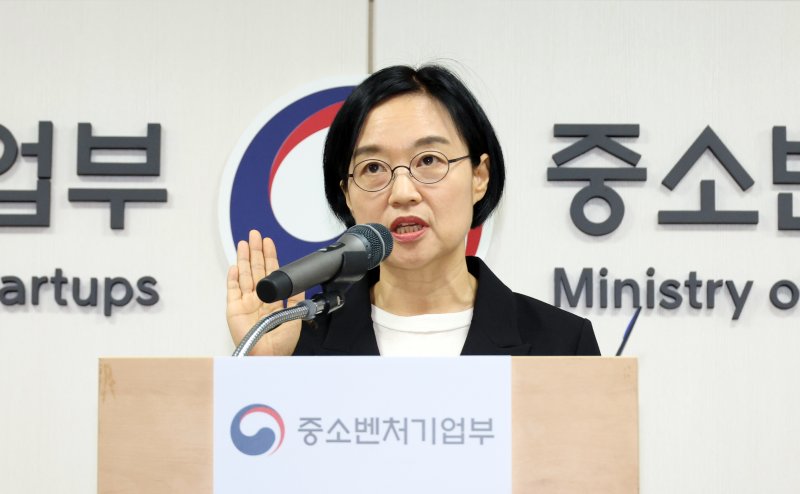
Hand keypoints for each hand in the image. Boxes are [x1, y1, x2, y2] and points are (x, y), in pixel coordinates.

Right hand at [226, 230, 304, 354]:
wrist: (269, 356)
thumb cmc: (281, 344)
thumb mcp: (295, 316)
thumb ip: (295, 298)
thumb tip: (299, 282)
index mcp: (272, 300)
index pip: (270, 273)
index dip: (269, 257)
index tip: (268, 243)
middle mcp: (258, 299)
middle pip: (256, 269)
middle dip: (256, 251)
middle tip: (255, 235)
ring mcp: (245, 303)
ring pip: (244, 275)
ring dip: (244, 259)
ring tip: (244, 243)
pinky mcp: (234, 309)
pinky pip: (232, 290)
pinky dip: (233, 277)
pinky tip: (235, 265)